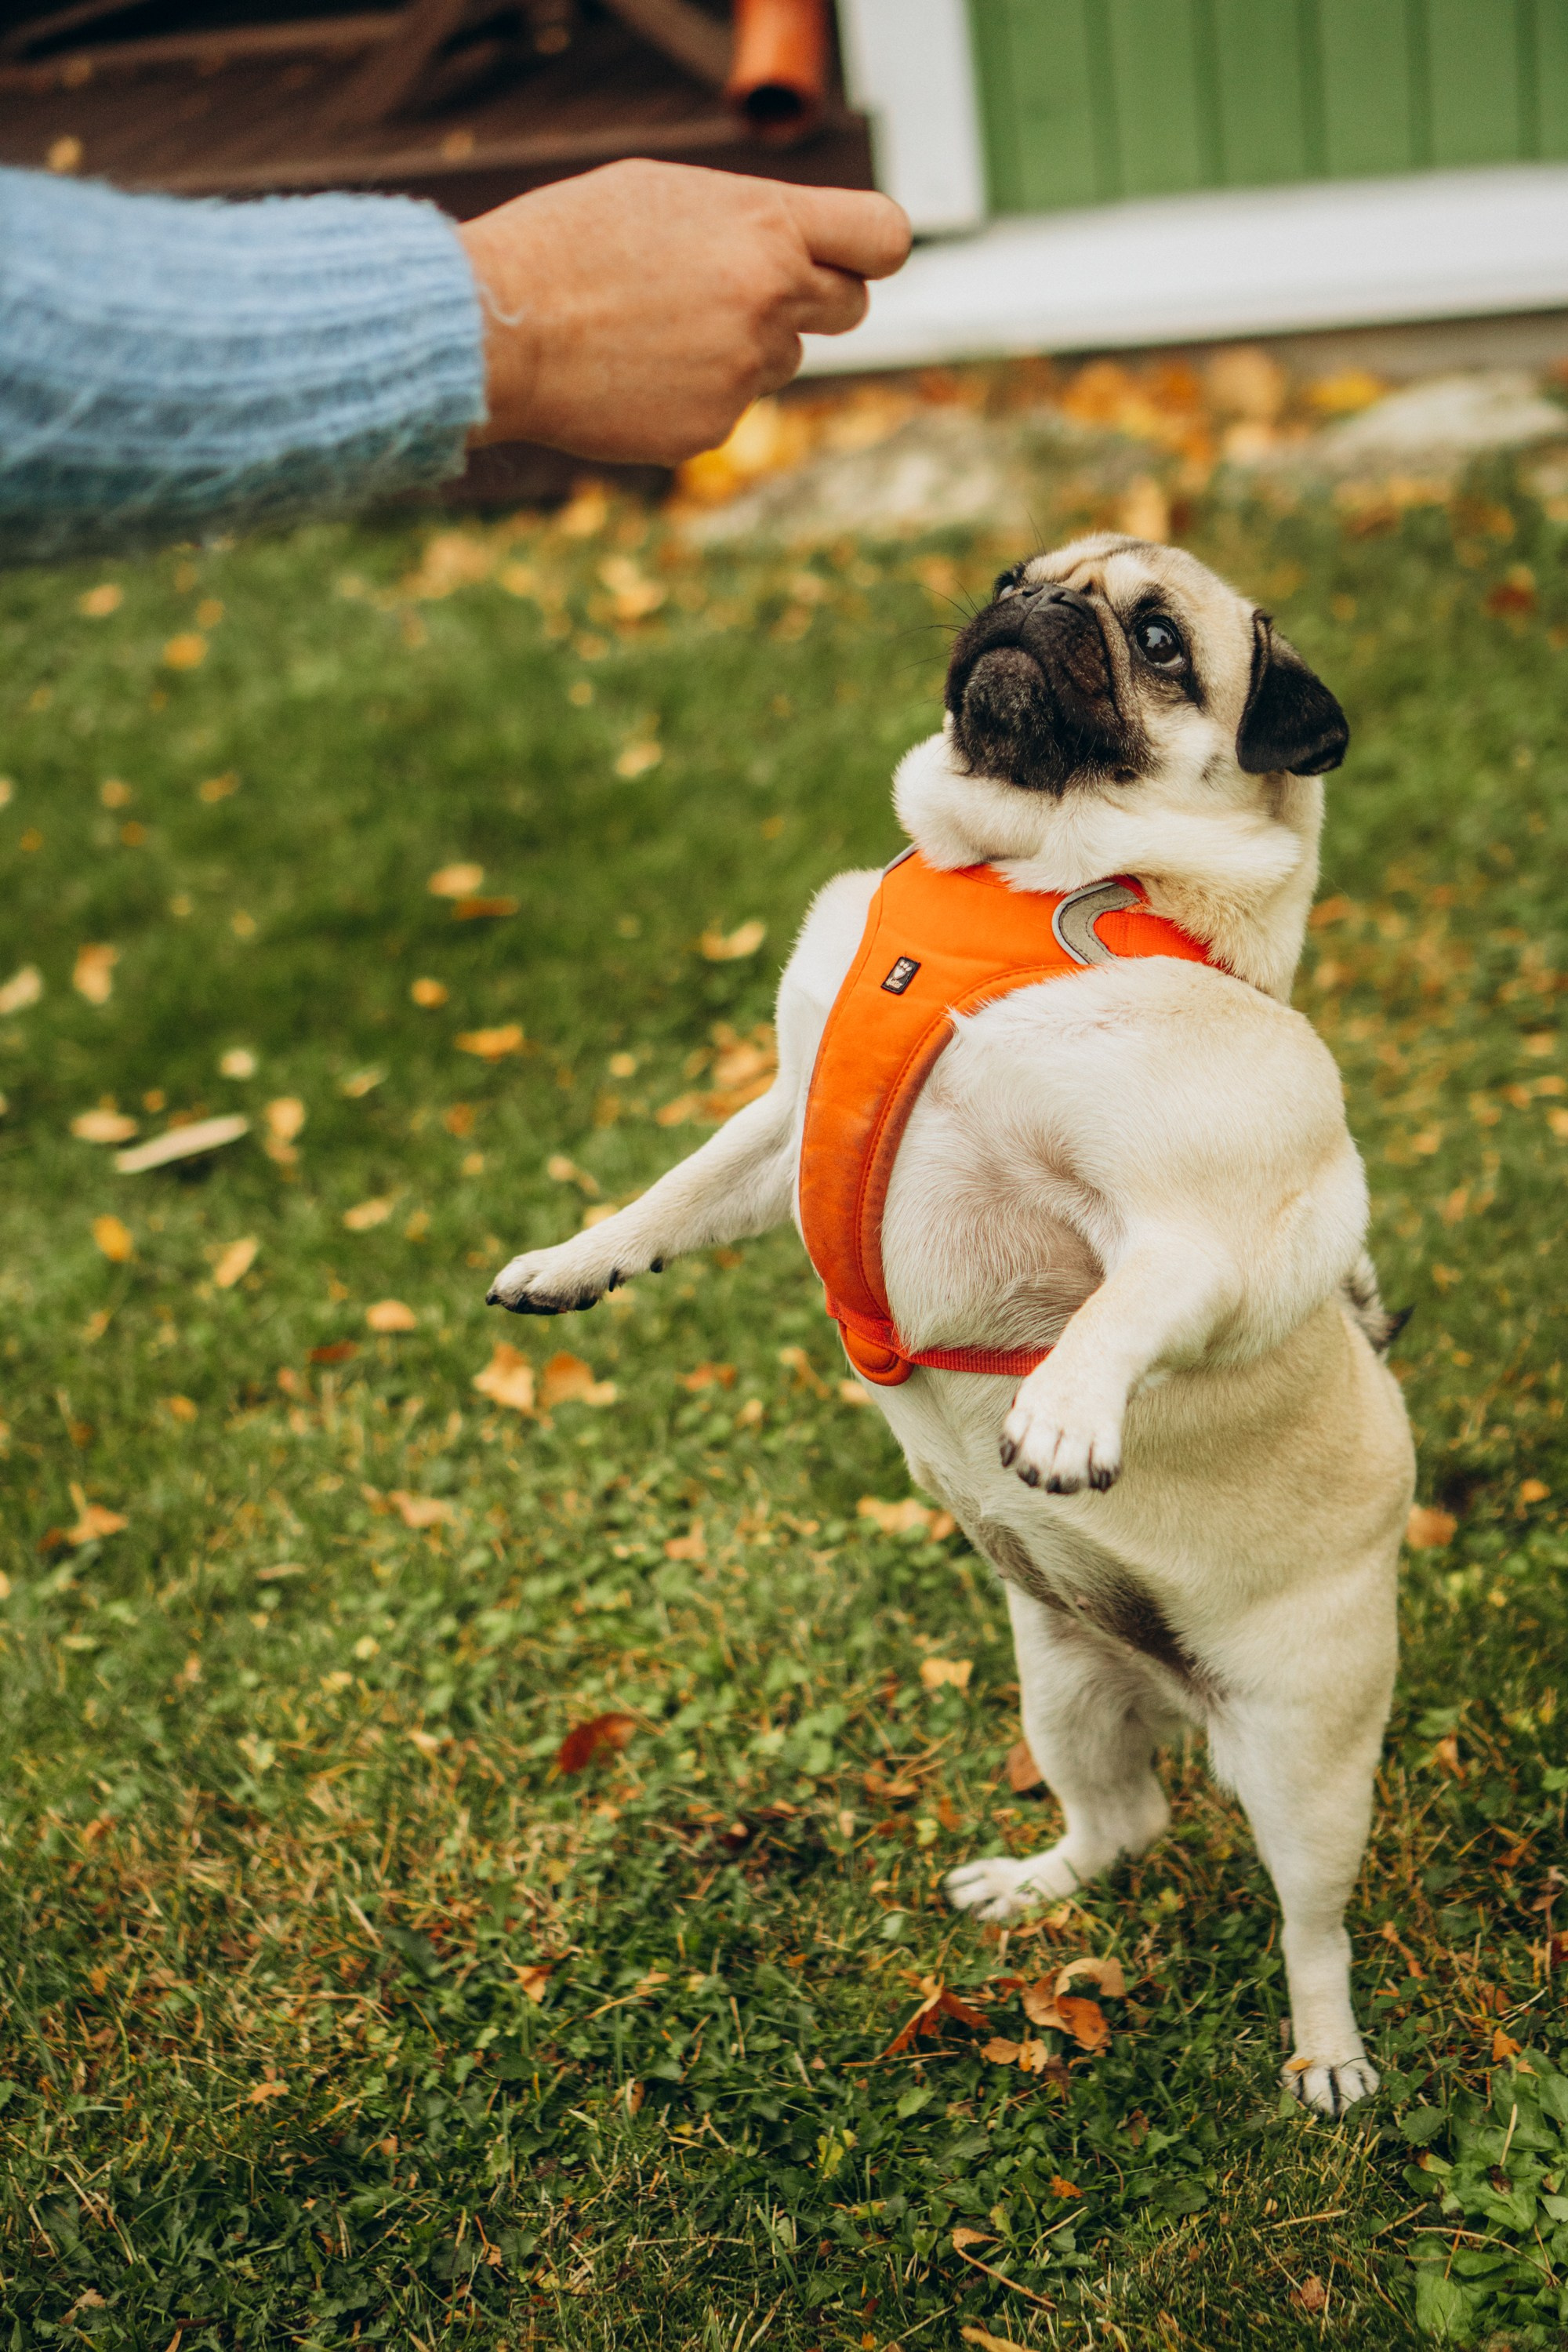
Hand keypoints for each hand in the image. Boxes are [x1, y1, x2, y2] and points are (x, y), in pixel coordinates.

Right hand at [458, 158, 909, 461]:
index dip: (870, 249)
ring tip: (659, 326)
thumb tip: (797, 251)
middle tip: (749, 290)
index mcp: (768, 225)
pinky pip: (728, 407)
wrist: (500, 328)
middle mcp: (772, 299)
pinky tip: (634, 371)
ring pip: (780, 360)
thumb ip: (749, 221)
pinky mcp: (712, 429)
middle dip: (814, 298)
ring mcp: (745, 372)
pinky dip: (694, 393)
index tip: (850, 256)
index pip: (884, 237)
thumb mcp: (667, 195)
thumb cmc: (569, 244)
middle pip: (850, 307)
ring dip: (741, 345)